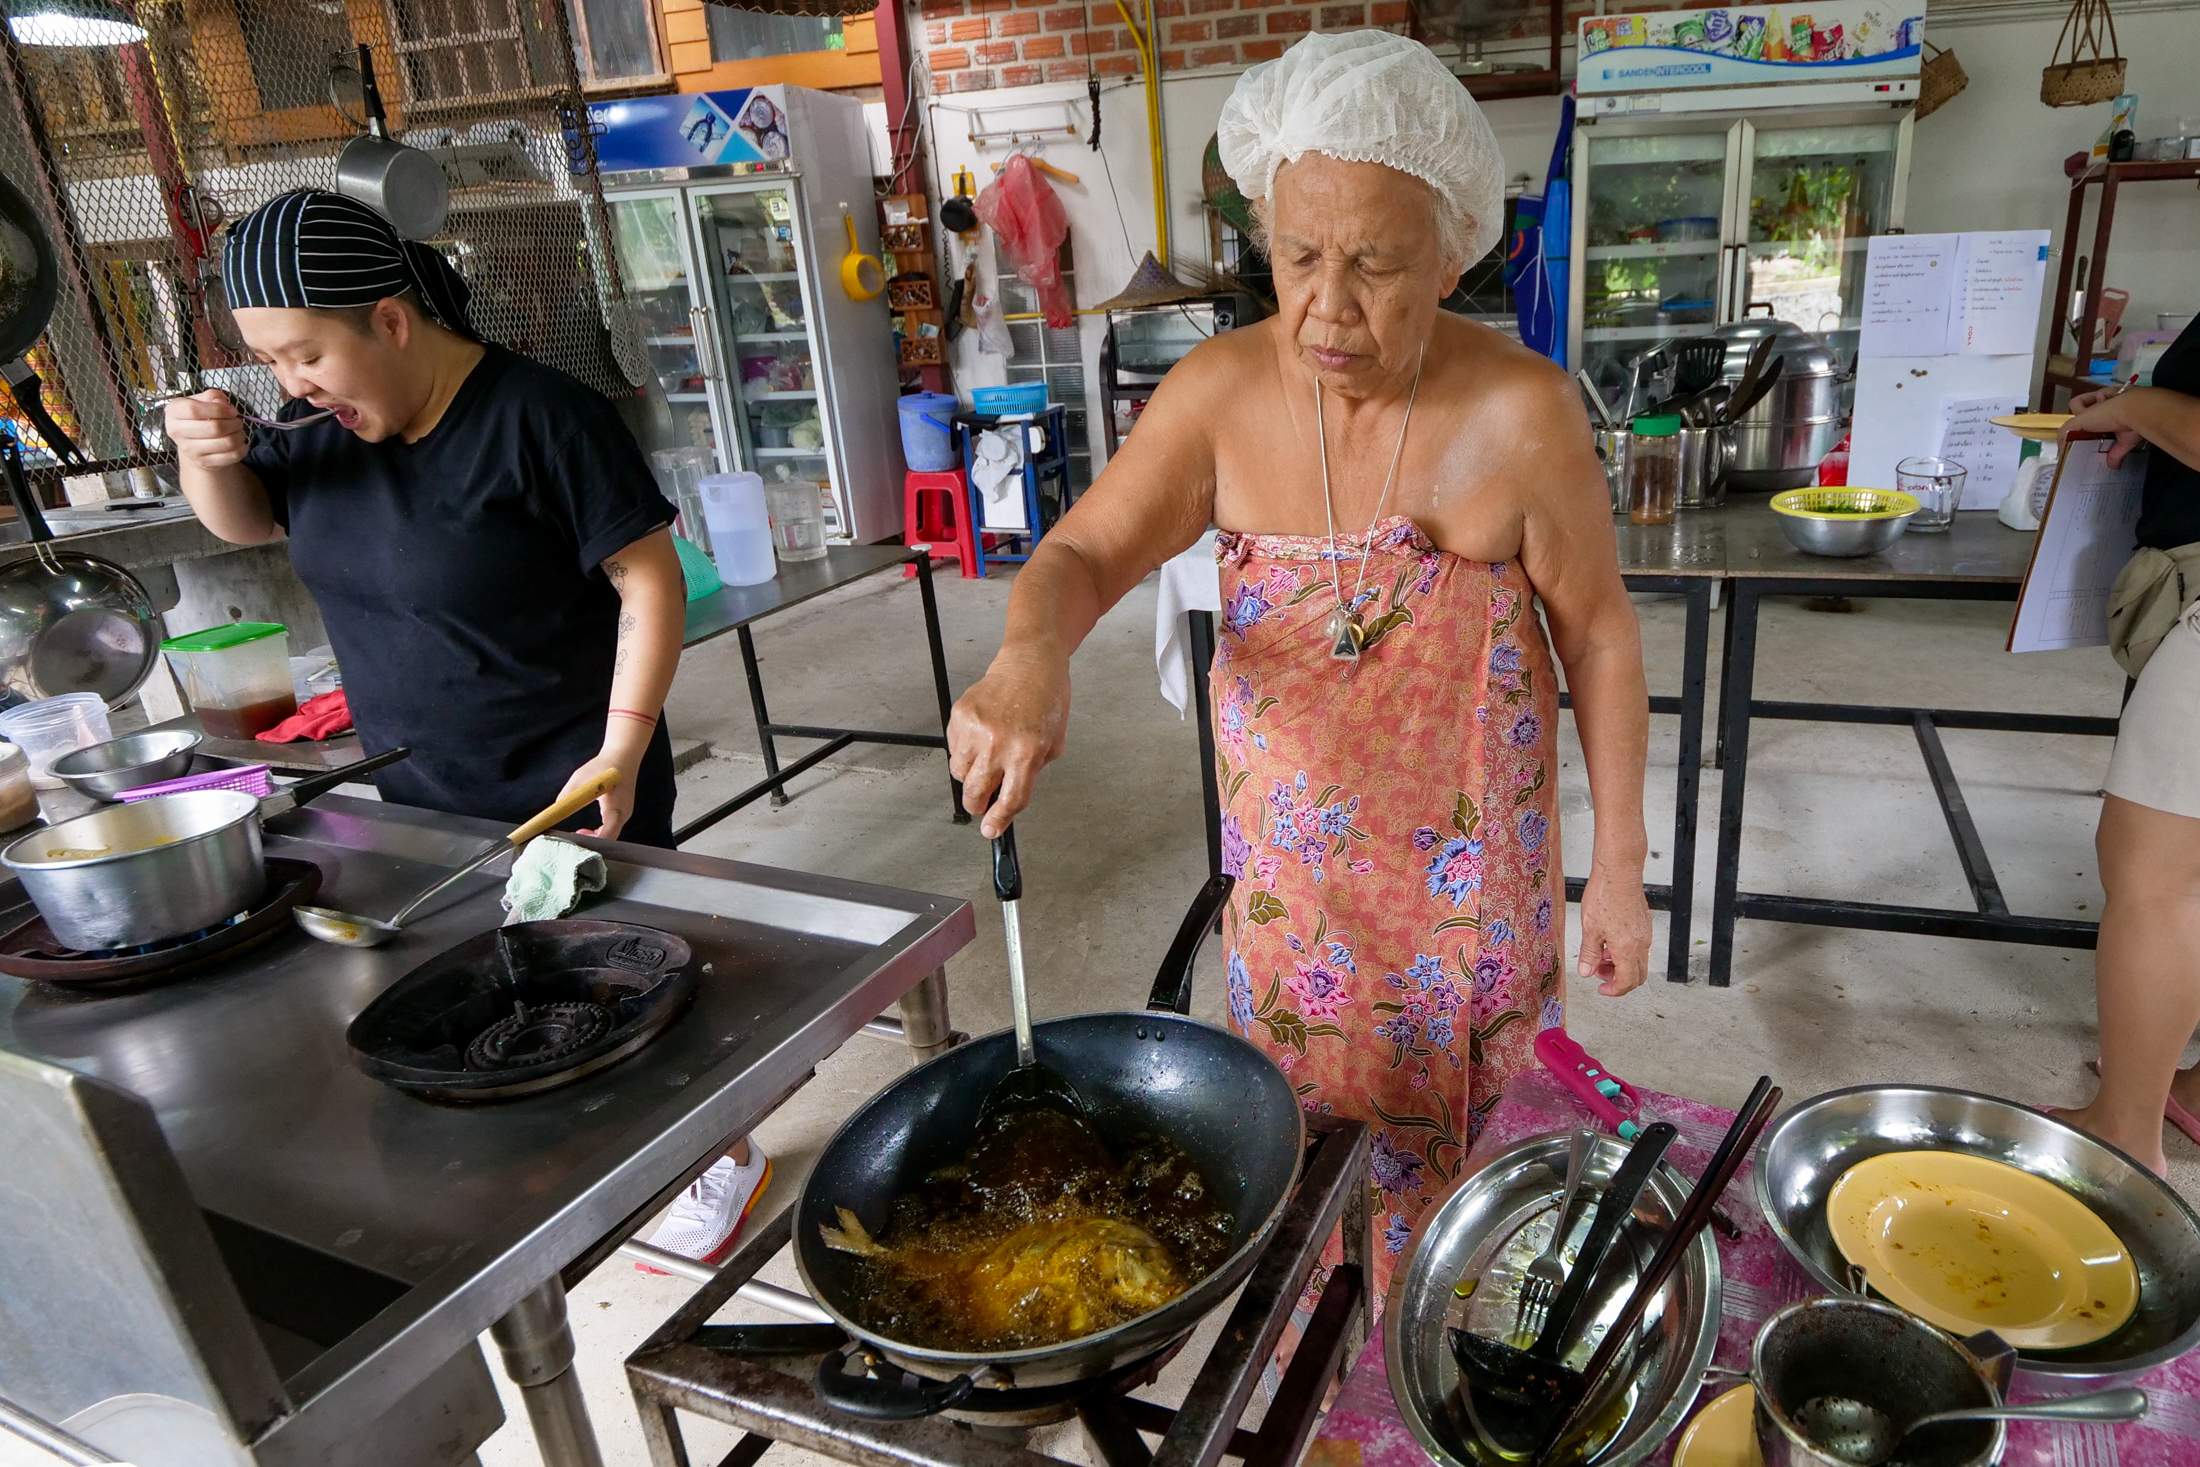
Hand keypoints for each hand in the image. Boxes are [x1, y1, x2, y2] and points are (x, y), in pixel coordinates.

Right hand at [164, 391, 248, 470]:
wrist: (193, 442)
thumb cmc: (198, 417)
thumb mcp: (201, 401)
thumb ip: (212, 396)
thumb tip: (221, 403)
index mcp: (173, 412)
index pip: (194, 410)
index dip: (218, 410)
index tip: (231, 410)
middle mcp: (177, 432)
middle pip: (214, 428)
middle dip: (233, 422)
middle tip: (237, 420)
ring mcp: (190, 450)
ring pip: (226, 442)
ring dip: (239, 434)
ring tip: (238, 430)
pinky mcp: (205, 462)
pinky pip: (232, 455)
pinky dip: (242, 447)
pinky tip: (239, 442)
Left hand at [558, 750, 633, 838]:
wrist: (623, 755)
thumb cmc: (604, 765)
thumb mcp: (581, 778)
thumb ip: (568, 794)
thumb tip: (557, 808)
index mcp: (616, 807)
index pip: (607, 835)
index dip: (590, 842)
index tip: (575, 839)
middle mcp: (623, 814)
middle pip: (609, 839)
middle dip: (591, 842)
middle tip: (574, 838)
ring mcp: (625, 813)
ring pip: (611, 835)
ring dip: (595, 837)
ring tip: (579, 832)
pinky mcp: (623, 811)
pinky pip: (612, 828)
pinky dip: (600, 832)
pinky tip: (588, 828)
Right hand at [947, 647, 1070, 836]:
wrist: (1029, 664)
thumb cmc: (1046, 700)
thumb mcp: (1052, 744)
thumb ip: (1029, 773)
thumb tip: (1006, 797)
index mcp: (1026, 753)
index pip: (1009, 800)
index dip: (998, 821)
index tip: (991, 830)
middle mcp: (998, 744)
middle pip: (975, 793)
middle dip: (977, 805)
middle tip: (983, 802)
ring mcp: (975, 729)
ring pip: (959, 774)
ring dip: (970, 777)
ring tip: (986, 759)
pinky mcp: (959, 716)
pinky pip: (953, 749)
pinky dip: (964, 751)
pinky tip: (981, 737)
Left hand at [1576, 864, 1651, 996]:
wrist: (1619, 872)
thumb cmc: (1605, 896)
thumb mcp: (1590, 928)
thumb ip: (1589, 954)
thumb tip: (1586, 972)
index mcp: (1628, 949)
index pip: (1627, 982)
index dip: (1614, 990)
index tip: (1601, 989)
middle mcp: (1641, 944)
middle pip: (1637, 976)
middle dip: (1618, 980)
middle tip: (1599, 973)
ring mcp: (1645, 934)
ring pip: (1638, 961)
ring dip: (1621, 965)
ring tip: (1600, 955)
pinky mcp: (1644, 924)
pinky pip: (1639, 947)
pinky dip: (1626, 952)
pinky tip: (1609, 941)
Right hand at [2065, 385, 2149, 467]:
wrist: (2136, 413)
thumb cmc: (2105, 412)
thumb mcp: (2079, 420)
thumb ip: (2066, 432)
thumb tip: (2062, 448)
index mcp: (2097, 399)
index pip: (2079, 403)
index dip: (2075, 413)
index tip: (2075, 423)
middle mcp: (2110, 408)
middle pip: (2093, 421)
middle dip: (2087, 431)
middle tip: (2082, 442)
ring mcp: (2121, 421)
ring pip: (2106, 435)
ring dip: (2100, 445)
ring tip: (2091, 454)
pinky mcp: (2130, 436)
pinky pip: (2120, 448)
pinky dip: (2114, 458)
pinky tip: (2109, 465)